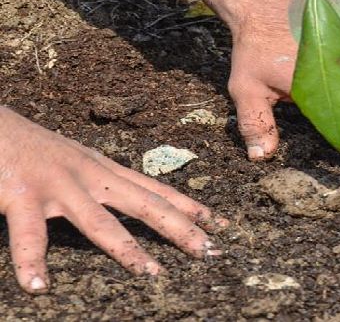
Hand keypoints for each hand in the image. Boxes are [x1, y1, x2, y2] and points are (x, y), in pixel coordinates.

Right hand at [0, 106, 226, 293]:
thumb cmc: (36, 148)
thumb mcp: (80, 162)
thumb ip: (104, 182)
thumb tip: (132, 200)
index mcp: (105, 170)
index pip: (157, 190)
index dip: (191, 208)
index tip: (221, 224)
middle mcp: (91, 176)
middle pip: (146, 206)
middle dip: (181, 229)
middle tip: (210, 252)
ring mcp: (60, 186)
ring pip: (101, 223)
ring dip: (128, 250)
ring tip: (152, 274)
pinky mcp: (23, 196)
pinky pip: (29, 234)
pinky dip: (31, 262)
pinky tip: (38, 286)